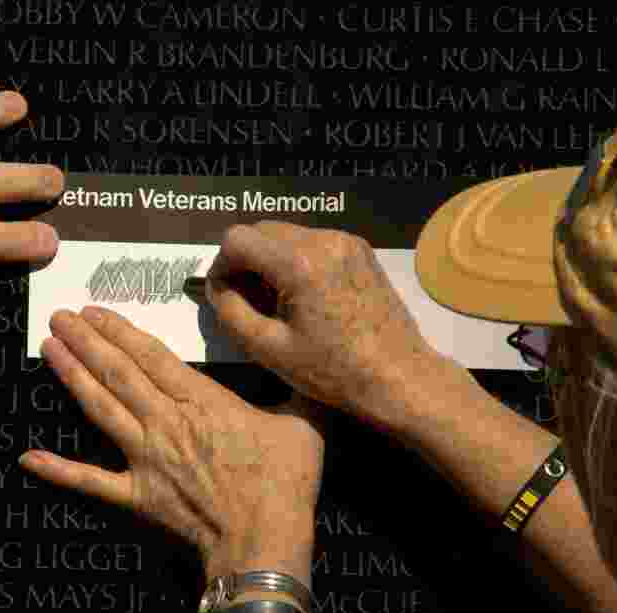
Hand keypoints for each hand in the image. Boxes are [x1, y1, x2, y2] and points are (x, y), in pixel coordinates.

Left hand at [18, 306, 324, 584]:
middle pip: (117, 374)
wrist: (263, 542)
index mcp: (201, 401)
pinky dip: (59, 470)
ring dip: (72, 377)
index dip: (119, 331)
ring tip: (48, 348)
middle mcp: (164, 422)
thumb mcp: (305, 423)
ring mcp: (144, 459)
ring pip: (100, 409)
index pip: (151, 356)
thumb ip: (298, 386)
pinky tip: (28, 456)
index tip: (94, 311)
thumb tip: (307, 357)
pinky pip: (91, 481)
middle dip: (86, 342)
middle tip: (59, 316)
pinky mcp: (135, 495)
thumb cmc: (286, 483)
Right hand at [206, 221, 442, 432]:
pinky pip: (312, 243)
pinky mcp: (360, 250)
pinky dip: (295, 262)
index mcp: (299, 263)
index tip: (224, 296)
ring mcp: (346, 241)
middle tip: (247, 302)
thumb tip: (218, 287)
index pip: (237, 239)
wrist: (398, 377)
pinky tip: (303, 298)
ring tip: (276, 303)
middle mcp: (323, 240)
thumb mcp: (268, 349)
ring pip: (285, 235)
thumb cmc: (332, 371)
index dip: (221, 266)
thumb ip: (230, 312)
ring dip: (269, 261)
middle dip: (244, 262)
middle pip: (260, 231)